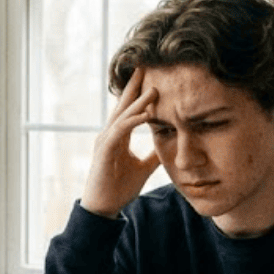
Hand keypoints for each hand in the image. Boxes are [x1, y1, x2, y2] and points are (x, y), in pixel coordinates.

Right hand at [81, 67, 161, 217]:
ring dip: (138, 102)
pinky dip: (133, 121)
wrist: (103, 207)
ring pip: (123, 115)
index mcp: (117, 136)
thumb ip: (153, 154)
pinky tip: (146, 114)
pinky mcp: (104, 151)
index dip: (139, 93)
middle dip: (134, 86)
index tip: (152, 76)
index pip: (129, 109)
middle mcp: (109, 134)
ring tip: (154, 89)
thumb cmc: (118, 188)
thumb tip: (170, 145)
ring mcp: (105, 141)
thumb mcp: (143, 168)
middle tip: (146, 65)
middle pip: (123, 105)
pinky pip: (120, 131)